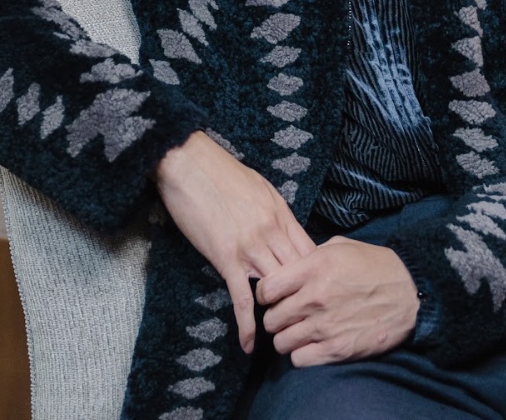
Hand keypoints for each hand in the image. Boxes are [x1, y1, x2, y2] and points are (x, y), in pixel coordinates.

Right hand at [152, 131, 315, 353]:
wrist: (188, 161)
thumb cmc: (220, 170)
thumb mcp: (260, 187)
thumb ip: (274, 211)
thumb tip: (282, 229)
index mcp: (282, 214)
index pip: (310, 253)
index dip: (316, 277)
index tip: (317, 294)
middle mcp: (272, 232)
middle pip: (299, 275)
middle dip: (305, 298)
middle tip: (307, 322)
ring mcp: (250, 247)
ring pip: (277, 287)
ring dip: (282, 312)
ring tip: (286, 337)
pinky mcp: (226, 256)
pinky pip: (242, 296)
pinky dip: (248, 323)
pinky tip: (250, 344)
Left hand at [255, 236, 418, 366]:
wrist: (412, 294)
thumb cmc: (377, 267)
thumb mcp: (342, 247)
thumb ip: (311, 255)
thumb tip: (291, 265)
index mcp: (314, 268)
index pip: (265, 288)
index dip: (265, 294)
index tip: (274, 297)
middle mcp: (315, 297)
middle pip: (271, 318)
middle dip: (276, 318)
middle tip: (288, 316)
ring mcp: (325, 325)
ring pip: (281, 342)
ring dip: (287, 338)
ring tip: (299, 332)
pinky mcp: (337, 349)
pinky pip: (299, 359)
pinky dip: (301, 355)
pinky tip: (311, 345)